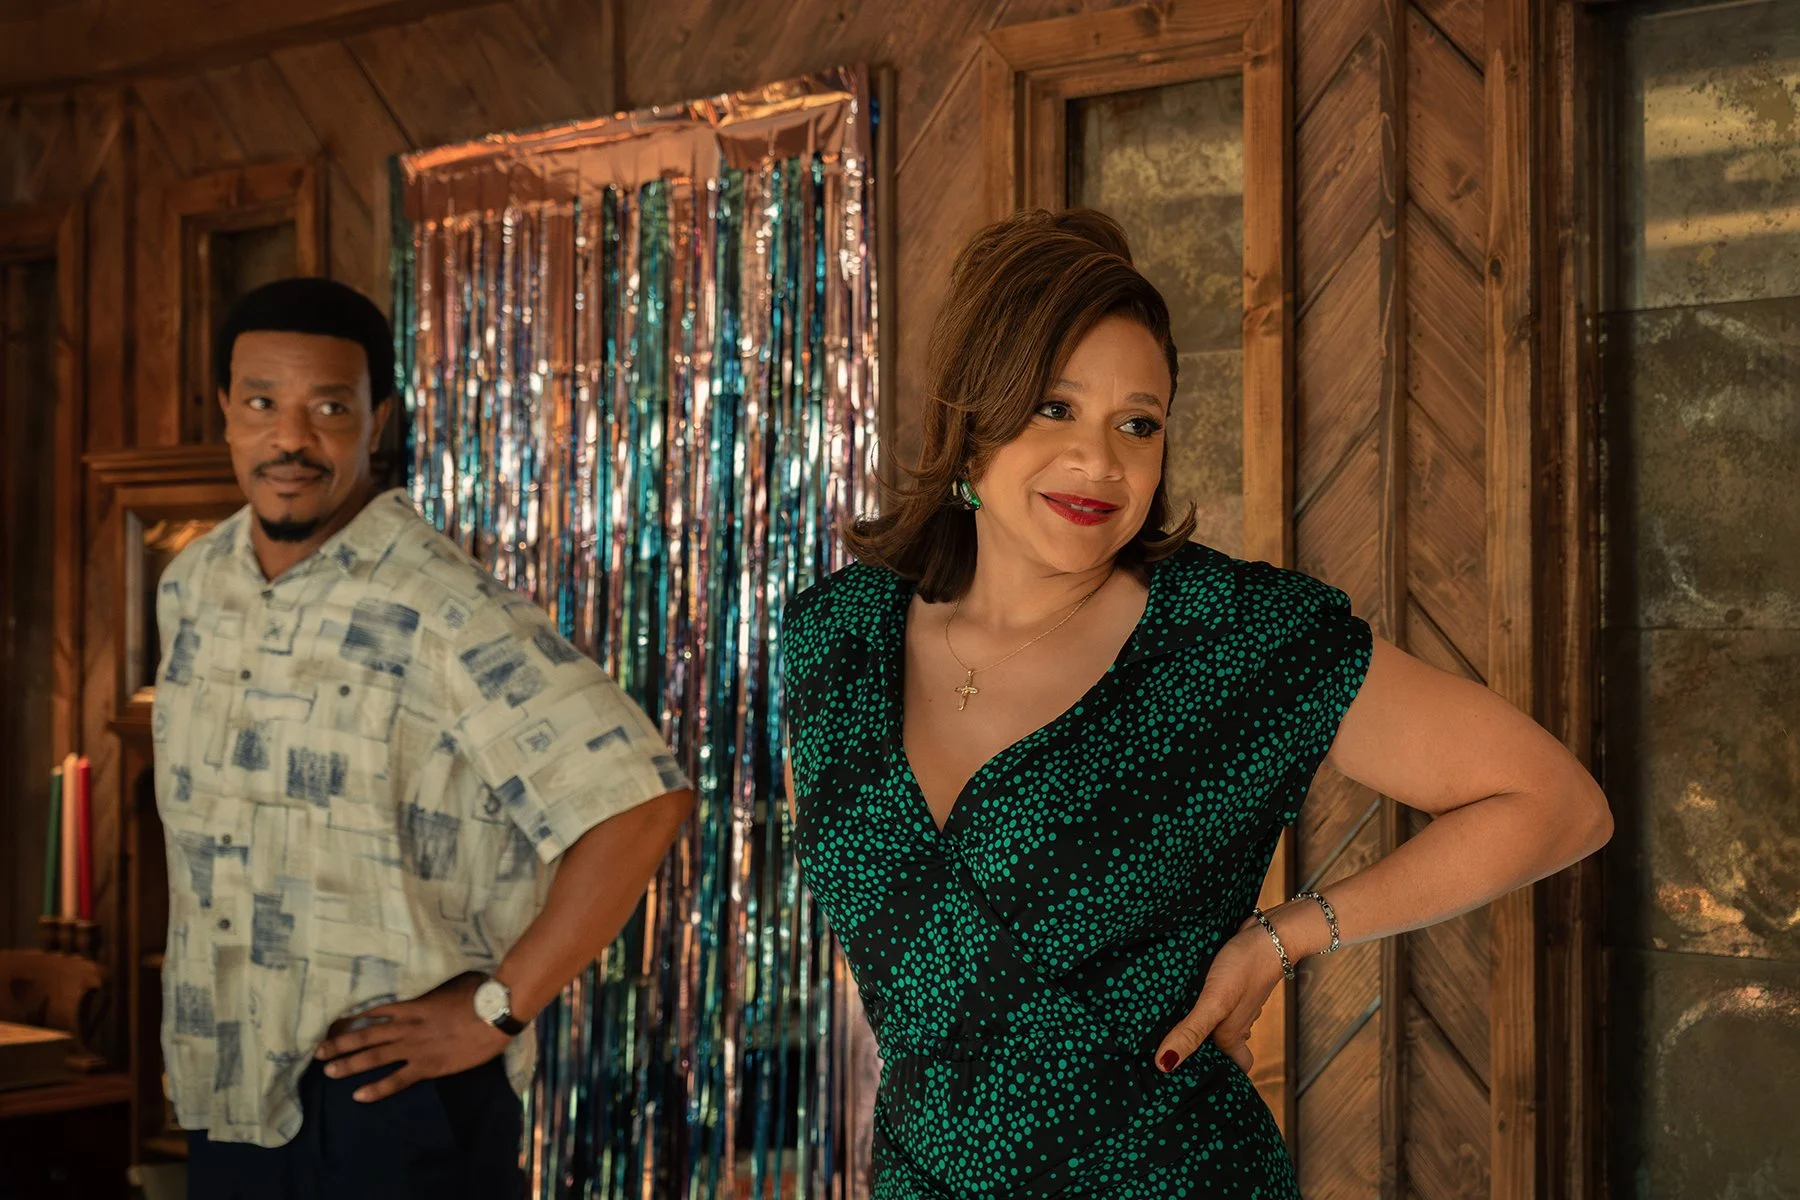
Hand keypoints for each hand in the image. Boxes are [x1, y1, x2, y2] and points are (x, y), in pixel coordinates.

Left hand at [314, 974, 512, 1101]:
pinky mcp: (426, 1066)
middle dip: (339, 1043)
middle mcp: (405, 1027)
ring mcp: (414, 1048)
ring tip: (328, 1071)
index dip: (351, 1018)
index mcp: (411, 1005)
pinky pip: (396, 1080)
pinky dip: (376, 1088)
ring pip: (373, 1057)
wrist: (495, 1014)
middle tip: (317, 1051)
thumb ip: (430, 987)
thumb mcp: (448, 983)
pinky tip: (358, 1095)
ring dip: (349, 1064)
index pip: (373, 1011)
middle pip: (365, 1036)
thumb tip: (423, 979)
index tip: (332, 1022)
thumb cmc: (477, 995)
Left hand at [1154, 917, 1286, 1075]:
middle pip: (1218, 1050)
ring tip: (1162, 1030)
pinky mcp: (1226, 986)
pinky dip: (1196, 1005)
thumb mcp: (1214, 1002)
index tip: (1183, 1083)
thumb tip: (1164, 1065)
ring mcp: (1231, 1005)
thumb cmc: (1245, 967)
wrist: (1269, 932)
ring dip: (1194, 1028)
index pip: (1228, 1071)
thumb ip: (1191, 1032)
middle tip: (1163, 1056)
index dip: (1213, 1078)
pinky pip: (1211, 1003)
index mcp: (1231, 1037)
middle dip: (1196, 1053)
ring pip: (1214, 1026)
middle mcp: (1233, 1024)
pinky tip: (1177, 999)